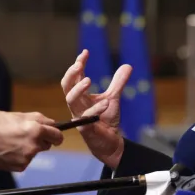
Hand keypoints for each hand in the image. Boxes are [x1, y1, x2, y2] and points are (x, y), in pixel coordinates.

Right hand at [0, 111, 64, 171]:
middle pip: (47, 145)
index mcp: (36, 130)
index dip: (55, 135)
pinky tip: (8, 151)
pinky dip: (20, 157)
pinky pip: (25, 161)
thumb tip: (52, 123)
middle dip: (40, 140)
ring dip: (29, 149)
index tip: (53, 135)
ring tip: (12, 142)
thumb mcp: (18, 115)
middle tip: (24, 136)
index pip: (58, 136)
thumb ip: (38, 119)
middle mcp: (35, 145)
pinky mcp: (21, 166)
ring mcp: (28, 157)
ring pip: (35, 152)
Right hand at [60, 49, 129, 168]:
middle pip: (66, 86)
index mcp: (81, 96)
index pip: (75, 77)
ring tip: (89, 80)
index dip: (78, 64)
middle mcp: (76, 105)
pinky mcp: (85, 128)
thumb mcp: (114, 97)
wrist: (110, 141)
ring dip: (79, 89)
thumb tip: (128, 65)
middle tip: (79, 64)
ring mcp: (79, 116)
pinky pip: (86, 118)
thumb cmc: (106, 120)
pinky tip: (106, 102)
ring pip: (71, 100)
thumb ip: (118, 83)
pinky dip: (96, 109)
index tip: (85, 53)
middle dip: (70, 74)